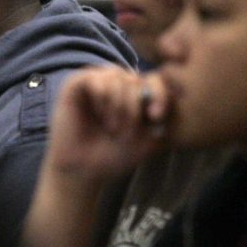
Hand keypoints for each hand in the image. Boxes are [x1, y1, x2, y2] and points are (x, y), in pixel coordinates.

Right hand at [44, 67, 170, 180]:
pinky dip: (100, 98)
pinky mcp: (75, 84)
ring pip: (115, 76)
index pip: (154, 79)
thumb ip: (162, 116)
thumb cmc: (115, 155)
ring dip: (117, 105)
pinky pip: (94, 78)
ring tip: (110, 126)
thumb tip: (171, 93)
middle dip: (133, 107)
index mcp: (135, 93)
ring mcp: (95, 82)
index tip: (156, 117)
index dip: (159, 94)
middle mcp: (116, 84)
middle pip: (135, 79)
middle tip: (123, 132)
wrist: (84, 171)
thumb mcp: (148, 138)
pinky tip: (97, 114)